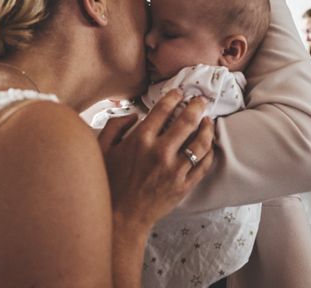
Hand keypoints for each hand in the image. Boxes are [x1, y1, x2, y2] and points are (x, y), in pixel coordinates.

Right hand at [99, 90, 214, 231]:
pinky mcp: (183, 186)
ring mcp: (174, 170)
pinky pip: (203, 165)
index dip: (174, 97)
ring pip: (200, 143)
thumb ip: (115, 125)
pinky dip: (209, 152)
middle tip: (201, 100)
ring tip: (208, 121)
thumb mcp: (102, 150)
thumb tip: (133, 114)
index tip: (179, 92)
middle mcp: (160, 152)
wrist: (120, 218)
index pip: (163, 110)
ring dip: (207, 128)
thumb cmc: (109, 183)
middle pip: (187, 121)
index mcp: (140, 140)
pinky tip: (208, 145)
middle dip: (197, 106)